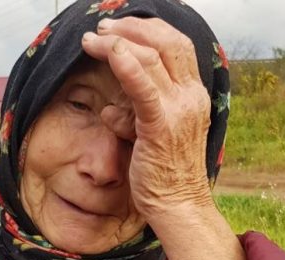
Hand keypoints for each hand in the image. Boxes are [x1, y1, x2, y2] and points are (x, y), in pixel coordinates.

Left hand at [81, 17, 213, 219]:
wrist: (178, 206)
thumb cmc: (162, 174)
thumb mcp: (150, 135)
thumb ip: (135, 115)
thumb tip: (110, 108)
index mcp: (193, 96)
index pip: (176, 46)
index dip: (148, 30)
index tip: (120, 27)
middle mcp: (191, 97)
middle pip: (166, 43)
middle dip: (131, 28)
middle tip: (101, 28)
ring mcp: (178, 110)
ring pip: (150, 59)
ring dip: (116, 44)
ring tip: (90, 41)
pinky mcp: (161, 127)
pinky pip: (143, 90)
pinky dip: (126, 67)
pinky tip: (109, 53)